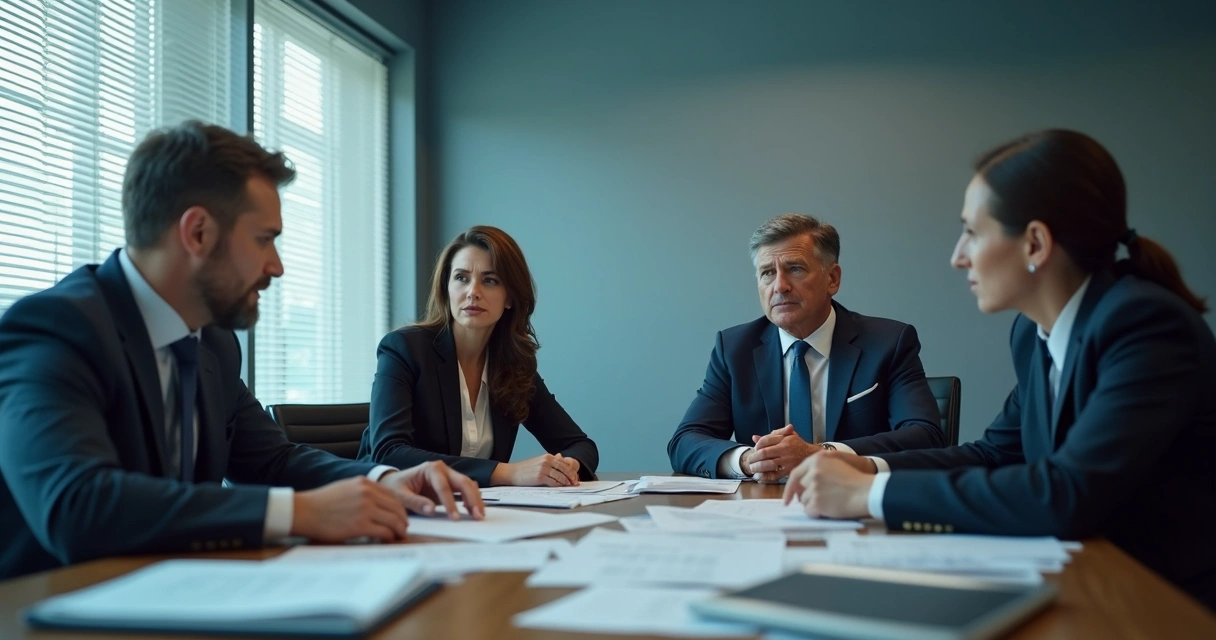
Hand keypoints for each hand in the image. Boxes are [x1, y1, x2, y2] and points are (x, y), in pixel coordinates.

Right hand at [291, 476, 407, 541]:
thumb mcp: (346, 488)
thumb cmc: (322, 503)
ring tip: (398, 536)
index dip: (400, 508)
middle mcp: (367, 493)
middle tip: (403, 529)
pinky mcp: (360, 525)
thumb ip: (363, 492)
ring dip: (398, 530)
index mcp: (364, 483)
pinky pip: (384, 532)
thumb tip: (379, 504)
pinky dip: (389, 537)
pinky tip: (387, 540)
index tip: (401, 517)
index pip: (393, 495)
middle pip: (397, 508)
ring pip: (394, 520)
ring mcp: (365, 509)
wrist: (305, 511)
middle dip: (402, 520)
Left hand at [380, 460, 484, 520]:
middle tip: (478, 515)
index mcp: (431, 469)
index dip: (450, 503)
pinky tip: (475, 510)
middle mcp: (443, 470)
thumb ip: (414, 502)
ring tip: (479, 515)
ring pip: (468, 485)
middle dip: (472, 499)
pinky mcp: (451, 485)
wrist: (393, 482)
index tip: (455, 518)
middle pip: (463, 482)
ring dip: (475, 500)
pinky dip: (472, 499)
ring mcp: (449, 476)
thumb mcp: (399, 495)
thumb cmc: (395, 487)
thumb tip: (432, 510)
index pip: (444, 486)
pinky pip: (466, 490)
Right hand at [491, 453, 579, 485]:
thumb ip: (550, 463)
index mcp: (547, 457)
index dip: (571, 471)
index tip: (575, 477)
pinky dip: (559, 485)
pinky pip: (554, 482)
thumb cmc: (524, 470)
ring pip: (560, 476)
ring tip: (570, 486)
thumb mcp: (538, 462)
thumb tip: (561, 460)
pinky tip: (561, 487)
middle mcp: (546, 461)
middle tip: (575, 483)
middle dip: (572, 477)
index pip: (564, 463)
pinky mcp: (540, 476)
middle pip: (564, 469)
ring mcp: (543, 468)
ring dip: (567, 482)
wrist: (512, 473)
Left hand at [741, 425, 820, 482]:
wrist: (813, 455)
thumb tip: (754, 437)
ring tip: (752, 468)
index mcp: (785, 439)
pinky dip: (766, 476)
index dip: (757, 445)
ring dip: (757, 467)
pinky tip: (761, 476)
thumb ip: (772, 435)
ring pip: (768, 464)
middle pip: (764, 453)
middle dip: (754, 457)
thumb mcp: (787, 435)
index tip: (755, 449)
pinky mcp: (790, 471)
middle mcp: (786, 449)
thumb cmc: (798, 444)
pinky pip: (775, 475)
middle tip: (749, 461)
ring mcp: (788, 461)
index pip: (765, 441)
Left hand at [781, 451, 874, 518]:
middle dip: (805, 496)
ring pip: (804, 501)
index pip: (795, 474)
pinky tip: (829, 509)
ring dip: (813, 504)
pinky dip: (816, 513)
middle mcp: (813, 471)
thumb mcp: (836, 463)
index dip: (790, 487)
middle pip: (799, 488)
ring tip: (830, 502)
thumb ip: (818, 466)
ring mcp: (814, 487)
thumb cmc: (854, 480)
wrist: (867, 492)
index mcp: (816, 460)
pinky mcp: (817, 501)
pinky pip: (809, 511)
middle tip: (818, 500)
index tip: (787, 498)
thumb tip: (801, 480)